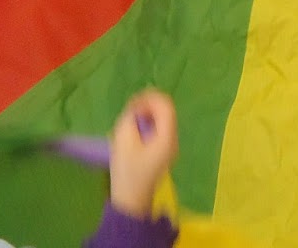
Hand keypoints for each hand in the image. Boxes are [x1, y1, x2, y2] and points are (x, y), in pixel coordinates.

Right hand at [107, 90, 177, 218]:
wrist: (130, 200)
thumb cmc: (127, 170)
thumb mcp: (124, 139)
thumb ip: (131, 116)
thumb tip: (138, 108)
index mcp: (167, 137)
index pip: (166, 106)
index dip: (149, 98)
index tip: (132, 104)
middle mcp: (173, 140)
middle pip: (165, 112)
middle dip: (147, 106)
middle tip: (129, 111)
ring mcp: (169, 147)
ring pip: (161, 120)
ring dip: (146, 115)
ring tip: (129, 121)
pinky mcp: (162, 152)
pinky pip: (158, 130)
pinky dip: (147, 125)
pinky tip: (133, 131)